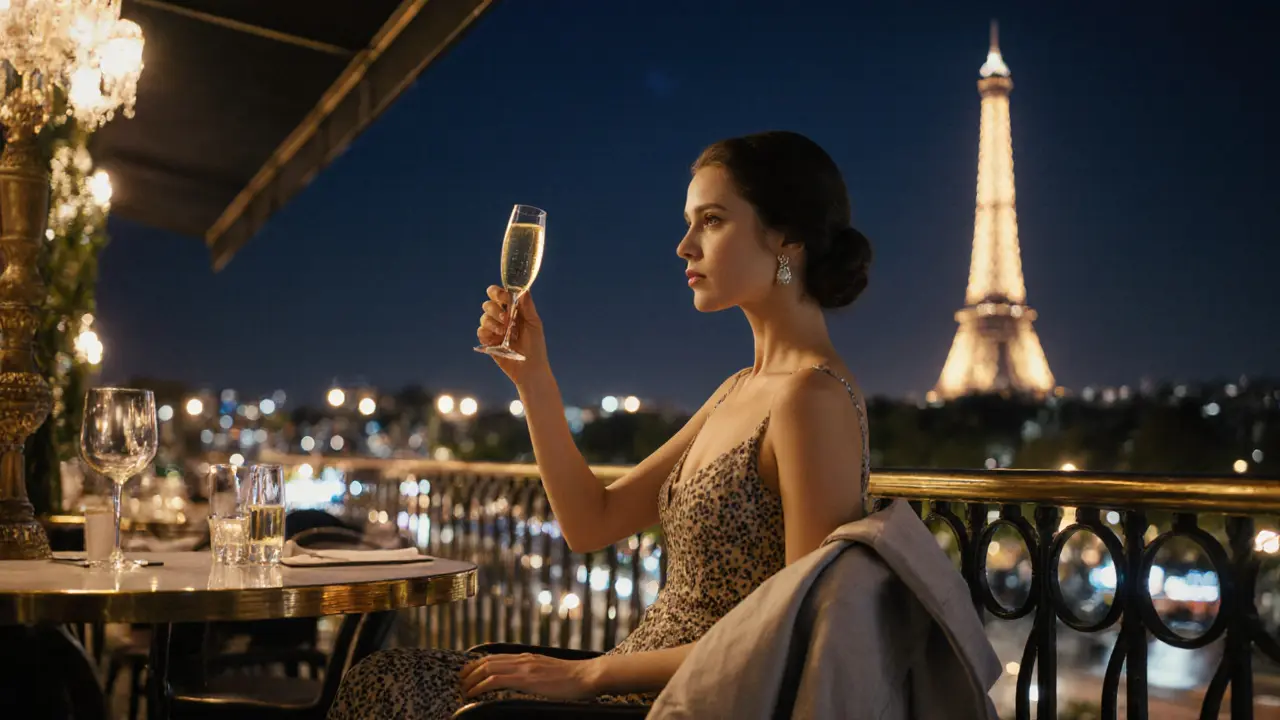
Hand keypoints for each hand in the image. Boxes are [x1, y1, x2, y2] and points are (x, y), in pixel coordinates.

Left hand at [459, 653, 598, 700]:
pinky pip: (496, 680)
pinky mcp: (526, 679)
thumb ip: (535, 673)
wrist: (587, 676)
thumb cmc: (574, 679)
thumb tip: (526, 682)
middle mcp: (523, 659)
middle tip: (460, 682)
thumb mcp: (549, 672)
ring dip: (471, 679)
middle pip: (487, 661)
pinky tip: (474, 693)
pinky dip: (481, 686)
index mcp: (528, 657)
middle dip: (470, 672)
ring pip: (488, 668)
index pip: (496, 657)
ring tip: (463, 690)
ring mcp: (524, 668)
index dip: (478, 664)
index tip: (468, 673)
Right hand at [476, 286, 548, 384]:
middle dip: (496, 309)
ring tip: (504, 333)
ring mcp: (494, 329)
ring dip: (493, 323)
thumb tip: (523, 289)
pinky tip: (496, 340)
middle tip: (506, 319)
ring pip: (484, 317)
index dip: (498, 293)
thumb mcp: (534, 323)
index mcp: (513, 310)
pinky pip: (481, 331)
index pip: (499, 295)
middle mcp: (501, 318)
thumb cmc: (535, 345)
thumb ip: (527, 306)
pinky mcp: (488, 341)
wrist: (529, 367)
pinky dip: (487, 333)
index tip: (504, 298)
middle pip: (488, 304)